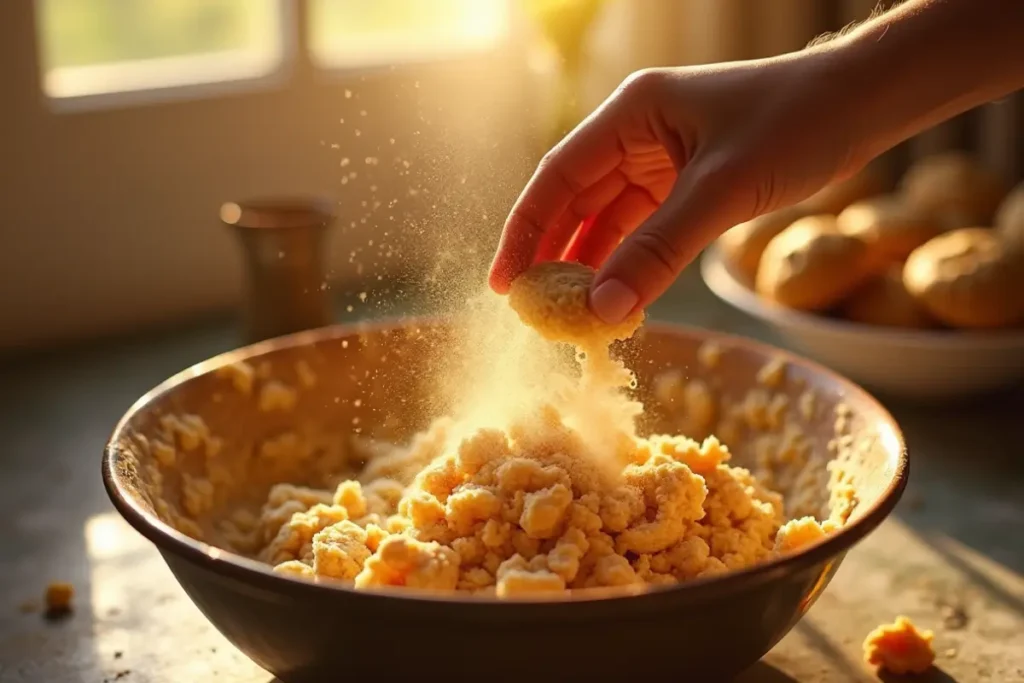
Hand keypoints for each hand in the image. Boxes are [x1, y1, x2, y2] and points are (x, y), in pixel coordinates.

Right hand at [489, 51, 866, 322]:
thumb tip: (604, 311)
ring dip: (591, 264)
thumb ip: (659, 251)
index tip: (505, 283)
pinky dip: (630, 261)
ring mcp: (661, 156)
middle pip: (575, 200)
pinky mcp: (686, 180)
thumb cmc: (794, 125)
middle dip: (554, 255)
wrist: (860, 105)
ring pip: (608, 218)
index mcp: (631, 113)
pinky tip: (619, 295)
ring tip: (571, 314)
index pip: (557, 176)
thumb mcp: (721, 191)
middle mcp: (636, 132)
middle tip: (535, 311)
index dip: (525, 230)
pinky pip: (643, 226)